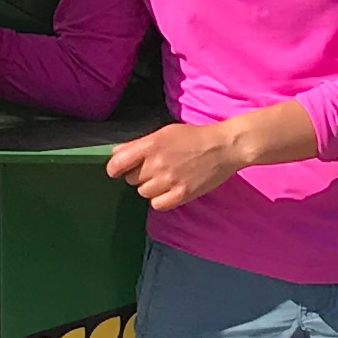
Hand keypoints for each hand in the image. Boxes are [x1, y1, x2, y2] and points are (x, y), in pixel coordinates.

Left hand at [104, 103, 314, 208]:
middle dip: (140, 175)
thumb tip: (116, 153)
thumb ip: (139, 144)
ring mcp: (169, 180)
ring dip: (151, 187)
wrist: (223, 147)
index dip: (114, 169)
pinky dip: (161, 199)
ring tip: (166, 178)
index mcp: (151, 144)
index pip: (118, 163)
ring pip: (144, 192)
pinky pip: (157, 204)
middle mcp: (157, 163)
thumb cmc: (194, 137)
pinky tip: (170, 190)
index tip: (116, 171)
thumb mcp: (165, 133)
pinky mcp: (181, 194)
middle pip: (132, 179)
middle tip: (156, 168)